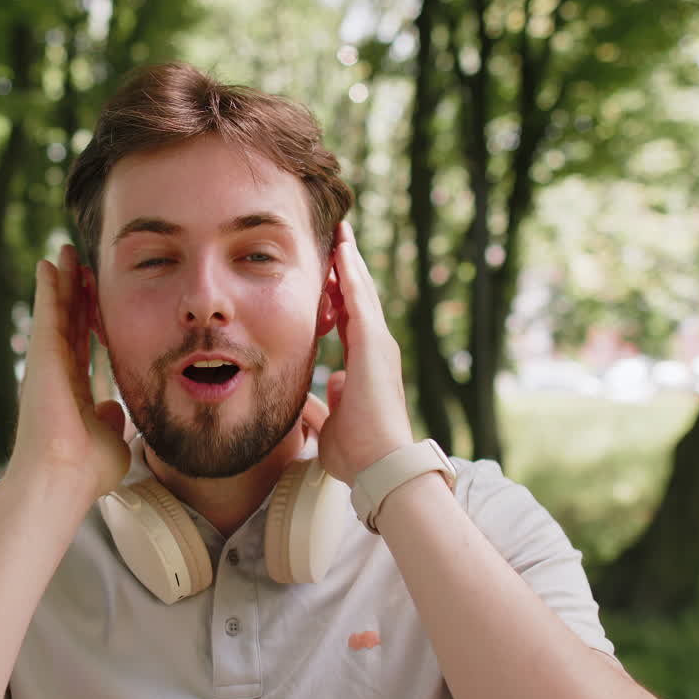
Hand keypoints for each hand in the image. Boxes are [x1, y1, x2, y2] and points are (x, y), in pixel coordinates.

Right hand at [9, 245, 130, 499]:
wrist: (62, 479)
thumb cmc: (85, 472)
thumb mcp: (111, 441)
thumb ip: (111, 423)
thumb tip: (112, 411)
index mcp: (73, 392)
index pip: (82, 345)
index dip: (88, 319)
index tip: (95, 297)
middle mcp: (57, 374)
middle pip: (68, 322)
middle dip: (74, 292)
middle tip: (78, 262)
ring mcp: (47, 364)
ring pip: (57, 312)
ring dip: (62, 282)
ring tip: (66, 253)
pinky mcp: (41, 357)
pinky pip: (47, 314)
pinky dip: (49, 288)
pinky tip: (51, 264)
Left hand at [317, 222, 414, 484]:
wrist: (378, 464)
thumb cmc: (357, 453)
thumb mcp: (330, 424)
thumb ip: (325, 407)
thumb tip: (320, 396)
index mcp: (364, 366)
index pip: (349, 321)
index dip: (339, 296)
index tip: (329, 275)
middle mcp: (375, 350)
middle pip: (358, 300)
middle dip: (347, 270)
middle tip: (338, 239)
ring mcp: (378, 345)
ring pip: (361, 293)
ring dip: (350, 263)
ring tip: (340, 234)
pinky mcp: (375, 345)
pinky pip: (361, 300)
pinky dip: (351, 274)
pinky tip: (343, 250)